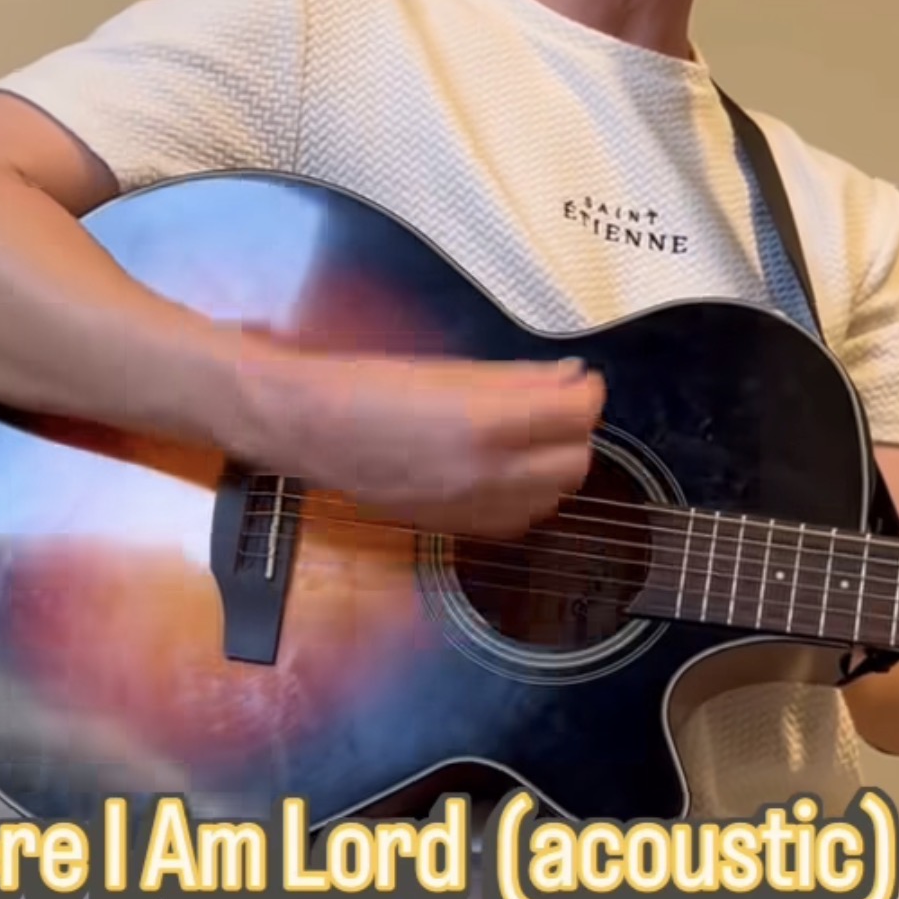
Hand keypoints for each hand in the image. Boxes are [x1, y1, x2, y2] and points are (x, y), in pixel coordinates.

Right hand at [238, 347, 604, 538]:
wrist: (310, 429)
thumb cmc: (369, 385)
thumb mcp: (449, 369)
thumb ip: (520, 377)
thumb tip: (573, 376)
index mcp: (485, 423)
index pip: (576, 413)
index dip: (588, 391)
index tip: (580, 377)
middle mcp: (486, 475)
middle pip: (576, 462)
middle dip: (575, 430)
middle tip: (557, 403)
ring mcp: (472, 510)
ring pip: (554, 496)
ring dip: (554, 463)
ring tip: (530, 433)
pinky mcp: (457, 529)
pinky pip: (521, 518)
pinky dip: (527, 493)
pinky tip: (504, 467)